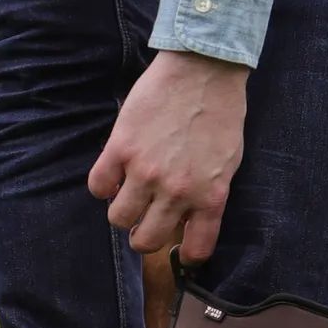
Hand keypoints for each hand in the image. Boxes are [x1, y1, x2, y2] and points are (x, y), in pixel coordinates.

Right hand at [89, 50, 248, 262]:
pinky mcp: (120, 149)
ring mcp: (146, 172)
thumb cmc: (221, 114)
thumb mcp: (228, 162)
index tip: (179, 251)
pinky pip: (98, 187)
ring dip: (122, 212)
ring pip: (118, 219)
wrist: (203, 72)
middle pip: (146, 240)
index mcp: (211, 196)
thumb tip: (189, 218)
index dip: (186, 255)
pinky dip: (104, 186)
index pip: (197, 248)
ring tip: (129, 194)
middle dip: (144, 236)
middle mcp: (178, 191)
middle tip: (145, 221)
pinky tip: (115, 175)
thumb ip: (210, 193)